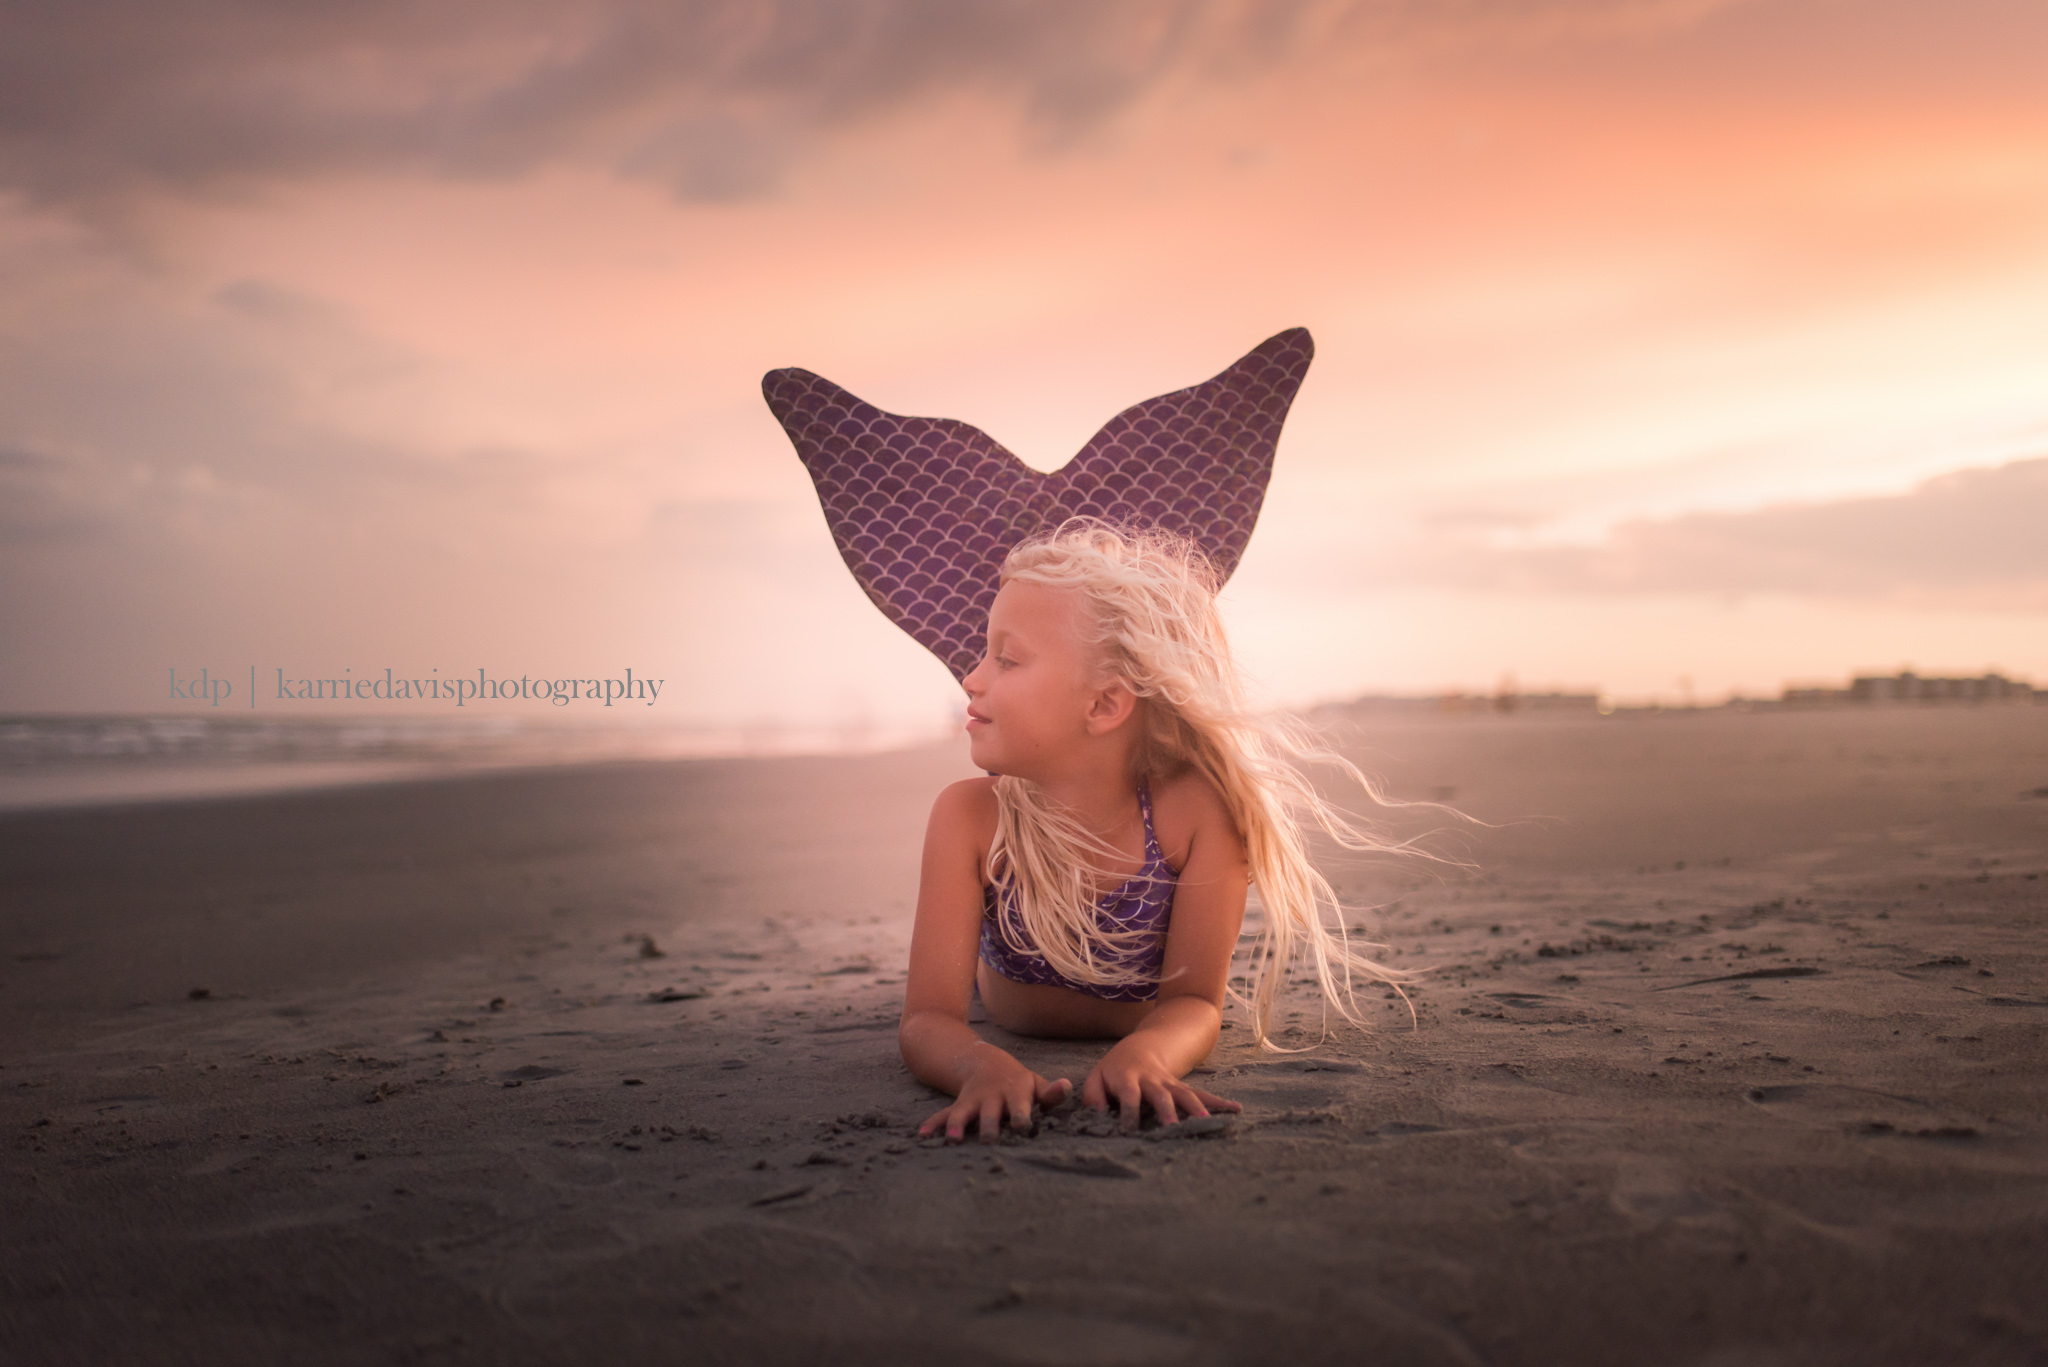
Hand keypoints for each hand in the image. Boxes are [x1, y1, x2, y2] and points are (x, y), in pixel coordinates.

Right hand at [918, 1053, 1071, 1144]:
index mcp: (1014, 1093)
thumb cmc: (1017, 1081)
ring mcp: (973, 1101)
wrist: (983, 1062)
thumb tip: (1068, 1087)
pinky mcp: (959, 1106)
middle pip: (990, 1114)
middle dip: (989, 1127)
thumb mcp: (1034, 1082)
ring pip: (964, 1113)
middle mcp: (992, 1098)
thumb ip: (1050, 1092)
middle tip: (990, 1141)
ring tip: (953, 1139)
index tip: (1022, 1127)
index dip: (1021, 1117)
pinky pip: (944, 1114)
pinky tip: (923, 1135)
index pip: (1019, 1107)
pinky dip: (933, 1124)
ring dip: (958, 1125)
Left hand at [1081, 1043, 1240, 1131]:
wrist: (1141, 1048)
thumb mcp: (1096, 1077)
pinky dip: (1219, 1103)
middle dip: (1167, 1110)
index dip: (1129, 1112)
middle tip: (1172, 1128)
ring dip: (1196, 1108)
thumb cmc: (1114, 1070)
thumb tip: (1098, 1115)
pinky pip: (1202, 1094)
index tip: (1129, 1130)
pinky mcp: (1184, 1088)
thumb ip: (1093, 1095)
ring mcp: (1171, 1083)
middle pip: (1161, 1094)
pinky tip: (1235, 1111)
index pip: (1130, 1095)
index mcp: (1128, 1078)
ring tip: (1205, 1124)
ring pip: (1185, 1093)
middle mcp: (1152, 1080)